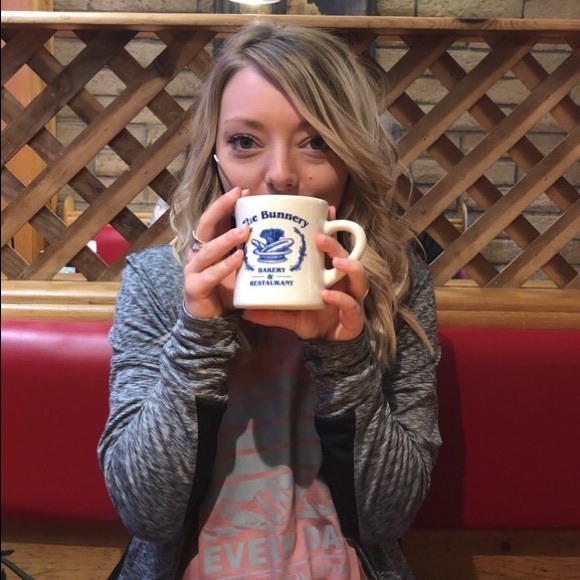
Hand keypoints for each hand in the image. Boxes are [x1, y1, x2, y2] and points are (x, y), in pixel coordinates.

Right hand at [183, 187, 249, 317]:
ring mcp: (193, 271)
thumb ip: (248, 249)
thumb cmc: (226, 289)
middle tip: (238, 195)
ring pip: (208, 250)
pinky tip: (239, 259)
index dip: (225, 203)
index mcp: (206, 245)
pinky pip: (210, 275)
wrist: (210, 322)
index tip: (243, 190)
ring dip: (227, 238)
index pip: (213, 219)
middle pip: (204, 226)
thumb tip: (272, 229)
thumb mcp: (239, 266)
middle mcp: (197, 254)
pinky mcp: (195, 288)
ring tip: (246, 230)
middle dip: (220, 208)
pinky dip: (224, 266)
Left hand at [242, 231, 368, 340]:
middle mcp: (344, 283)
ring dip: (349, 267)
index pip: (334, 248)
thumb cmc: (313, 323)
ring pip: (358, 277)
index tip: (327, 211)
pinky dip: (340, 299)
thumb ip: (270, 312)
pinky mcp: (355, 317)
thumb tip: (244, 310)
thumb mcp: (289, 315)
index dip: (334, 229)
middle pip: (347, 257)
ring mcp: (352, 298)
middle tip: (320, 237)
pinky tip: (327, 295)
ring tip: (337, 262)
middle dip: (336, 245)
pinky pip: (351, 305)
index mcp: (330, 275)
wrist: (329, 348)